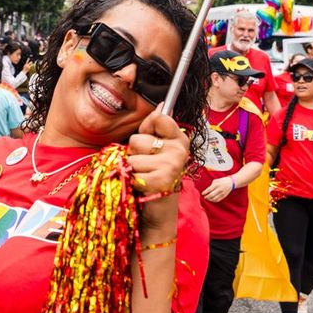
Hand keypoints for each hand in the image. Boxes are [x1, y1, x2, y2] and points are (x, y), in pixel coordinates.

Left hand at [126, 103, 187, 233]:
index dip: (147, 127)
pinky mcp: (161, 181)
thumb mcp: (158, 147)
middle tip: (146, 164)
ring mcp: (172, 165)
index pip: (159, 117)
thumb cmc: (155, 173)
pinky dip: (133, 180)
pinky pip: (132, 172)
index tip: (150, 138)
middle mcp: (180, 150)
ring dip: (132, 168)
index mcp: (180, 139)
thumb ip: (156, 127)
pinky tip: (143, 185)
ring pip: (132, 158)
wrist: (159, 208)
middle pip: (137, 140)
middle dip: (135, 153)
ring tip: (144, 175)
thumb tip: (162, 104)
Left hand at [201, 176, 233, 202]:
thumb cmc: (222, 180)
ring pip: (214, 199)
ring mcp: (222, 193)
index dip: (205, 192)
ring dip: (210, 199)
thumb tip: (207, 190)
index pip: (209, 190)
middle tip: (204, 197)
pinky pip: (218, 200)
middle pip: (211, 195)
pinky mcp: (224, 196)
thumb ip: (211, 185)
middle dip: (207, 197)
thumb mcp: (216, 180)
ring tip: (207, 199)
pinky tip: (212, 200)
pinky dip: (214, 201)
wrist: (231, 182)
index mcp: (217, 184)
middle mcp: (219, 189)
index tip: (202, 193)